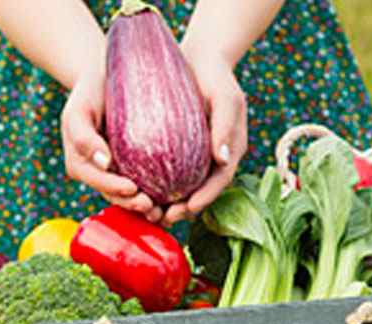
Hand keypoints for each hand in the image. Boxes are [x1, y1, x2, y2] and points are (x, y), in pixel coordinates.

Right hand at [61, 69, 162, 221]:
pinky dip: (158, 194)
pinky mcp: (134, 166)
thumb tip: (105, 163)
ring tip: (164, 211)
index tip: (133, 189)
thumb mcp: (79, 109)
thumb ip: (83, 136)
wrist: (107, 76)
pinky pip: (146, 183)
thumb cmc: (91, 91)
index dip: (114, 189)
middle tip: (152, 207)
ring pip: (130, 196)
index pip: (97, 182)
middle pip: (115, 195)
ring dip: (146, 207)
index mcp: (82, 164)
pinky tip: (175, 198)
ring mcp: (116, 171)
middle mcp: (99, 172)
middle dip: (132, 204)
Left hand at [162, 49, 247, 225]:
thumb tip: (222, 160)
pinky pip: (171, 172)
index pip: (219, 181)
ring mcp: (197, 154)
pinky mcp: (180, 149)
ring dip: (170, 203)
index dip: (205, 199)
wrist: (201, 58)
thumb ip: (225, 127)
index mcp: (230, 150)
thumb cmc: (216, 76)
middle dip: (185, 209)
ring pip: (186, 186)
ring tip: (151, 213)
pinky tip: (141, 191)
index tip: (187, 210)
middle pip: (202, 191)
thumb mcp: (226, 97)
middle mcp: (214, 158)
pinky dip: (159, 185)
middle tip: (164, 218)